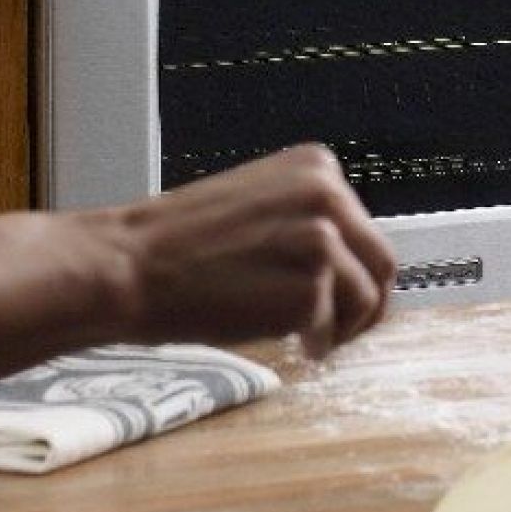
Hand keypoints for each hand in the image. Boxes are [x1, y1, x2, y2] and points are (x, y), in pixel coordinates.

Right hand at [93, 145, 396, 357]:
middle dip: (364, 306)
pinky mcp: (310, 286)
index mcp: (316, 167)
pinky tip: (289, 344)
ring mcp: (321, 239)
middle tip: (332, 331)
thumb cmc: (179, 248)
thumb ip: (306, 222)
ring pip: (367, 301)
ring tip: (304, 339)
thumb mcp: (258, 209)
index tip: (329, 295)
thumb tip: (353, 265)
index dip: (352, 271)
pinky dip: (317, 344)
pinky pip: (335, 328)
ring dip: (341, 329)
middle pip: (382, 266)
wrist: (127, 268)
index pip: (365, 229)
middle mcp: (327, 193)